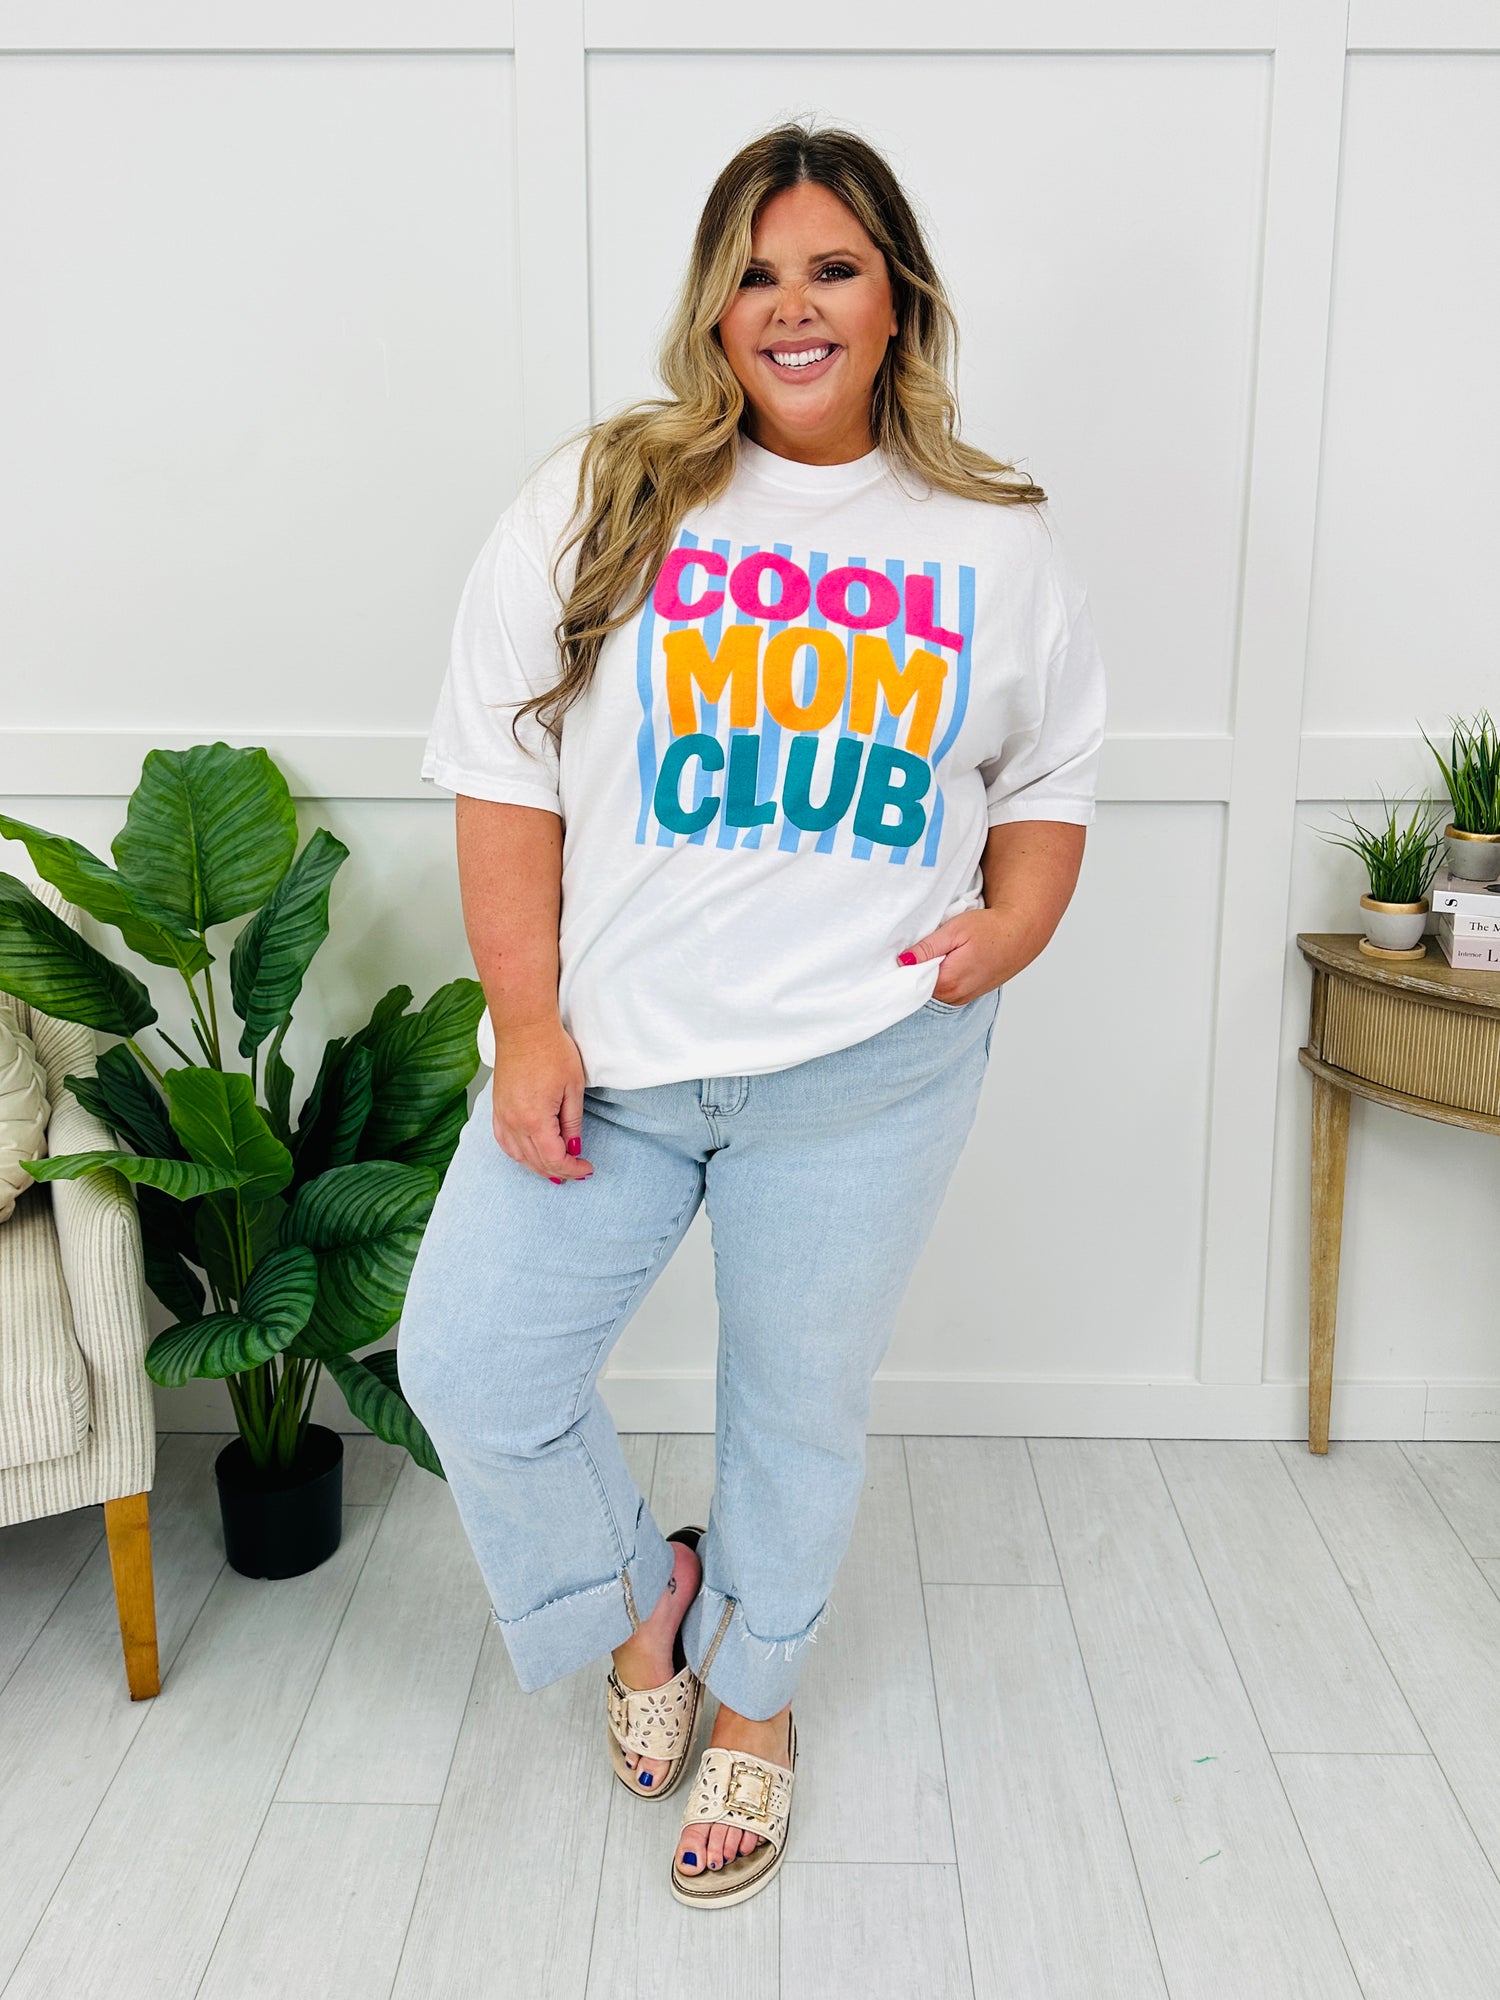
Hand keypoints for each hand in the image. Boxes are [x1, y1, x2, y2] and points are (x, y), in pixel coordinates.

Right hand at [490, 1016, 594, 1183]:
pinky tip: (527, 1156)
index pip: (555, 1159)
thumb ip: (572, 1123)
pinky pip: (504, 1141)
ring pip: (518, 1156)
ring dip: (537, 1167)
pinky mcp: (497, 1108)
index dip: (573, 1169)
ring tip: (555, 1171)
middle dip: (558, 1171)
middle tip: (576, 1172)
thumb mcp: (573, 1089)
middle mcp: (514, 1122)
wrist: (524, 1028)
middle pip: (536, 1161)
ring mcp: (502, 1116)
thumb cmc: (551, 1050)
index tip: (586, 1168)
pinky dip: (517, 1154)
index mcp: (535, 1119)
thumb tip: (574, 1147)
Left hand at [895, 906, 1028, 1005]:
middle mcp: (954, 996)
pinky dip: (945, 975)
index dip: (909, 963)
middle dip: (921, 967)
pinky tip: (954, 960)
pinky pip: (946, 988)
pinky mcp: (968, 995)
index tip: (915, 948)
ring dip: (934, 971)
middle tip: (934, 945)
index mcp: (947, 982)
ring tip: (948, 951)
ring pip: (933, 987)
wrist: (1021, 934)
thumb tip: (903, 961)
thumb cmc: (990, 929)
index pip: (911, 980)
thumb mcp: (954, 931)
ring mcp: (962, 998)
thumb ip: (927, 948)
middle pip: (921, 985)